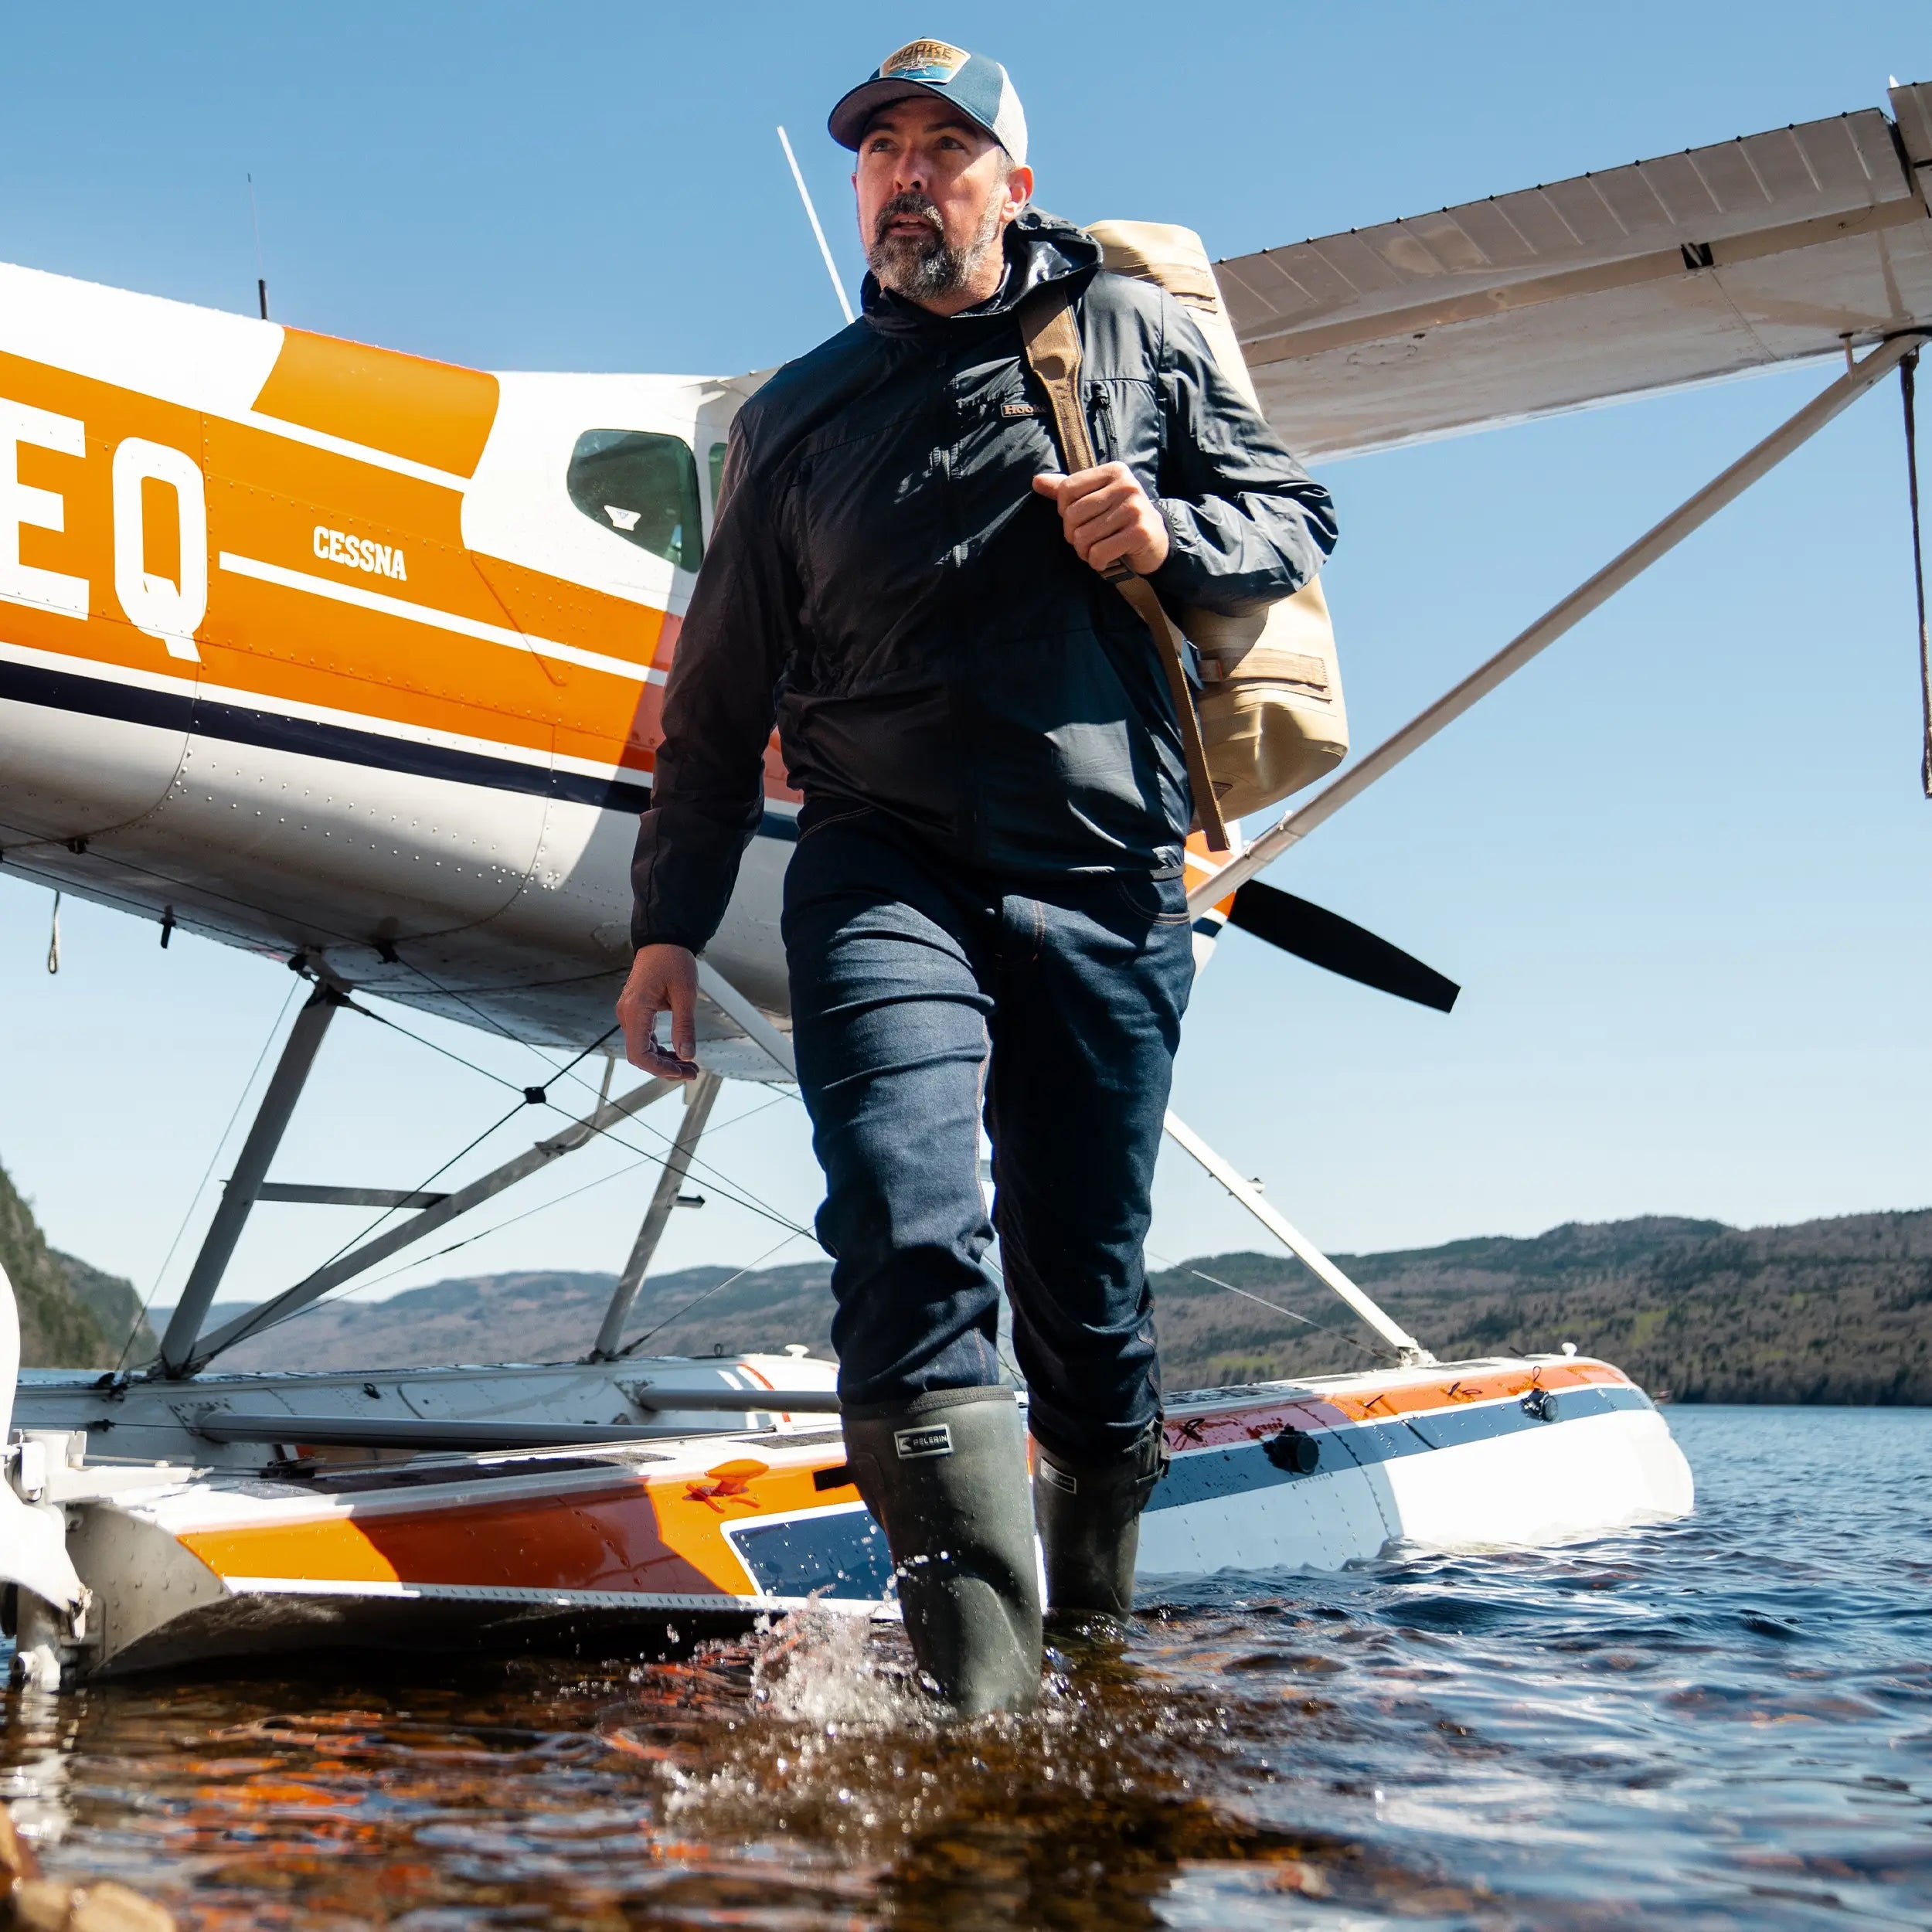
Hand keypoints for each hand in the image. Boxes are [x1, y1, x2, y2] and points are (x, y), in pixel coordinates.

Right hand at [617, 943, 700, 1079]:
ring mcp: (630, 1013)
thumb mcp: (685, 994)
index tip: (681, 1072)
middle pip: (640, 1055)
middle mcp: (627, 1014)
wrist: (663, 940)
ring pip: (642, 1048)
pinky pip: (644, 1037)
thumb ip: (684, 1026)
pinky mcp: (636, 1011)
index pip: (639, 1054)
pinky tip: (677, 1053)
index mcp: (636, 1010)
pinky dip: (659, 1049)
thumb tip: (687, 1055)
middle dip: (665, 1068)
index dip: (659, 1069)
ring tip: (688, 1066)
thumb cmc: (673, 961)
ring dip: (663, 1060)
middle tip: (692, 1072)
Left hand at [1032, 462, 1169, 575]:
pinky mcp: (1140, 533)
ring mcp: (1134, 508)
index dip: (1064, 512)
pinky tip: (1106, 560)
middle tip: (1087, 541)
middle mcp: (1126, 485)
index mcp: (1113, 471)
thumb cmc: (1119, 519)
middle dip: (1073, 536)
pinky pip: (1099, 552)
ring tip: (1096, 550)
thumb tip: (1036, 481)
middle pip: (1073, 515)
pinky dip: (1097, 562)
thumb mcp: (1096, 498)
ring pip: (1084, 537)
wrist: (1156, 541)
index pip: (1067, 489)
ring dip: (1085, 552)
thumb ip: (1067, 489)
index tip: (1079, 520)